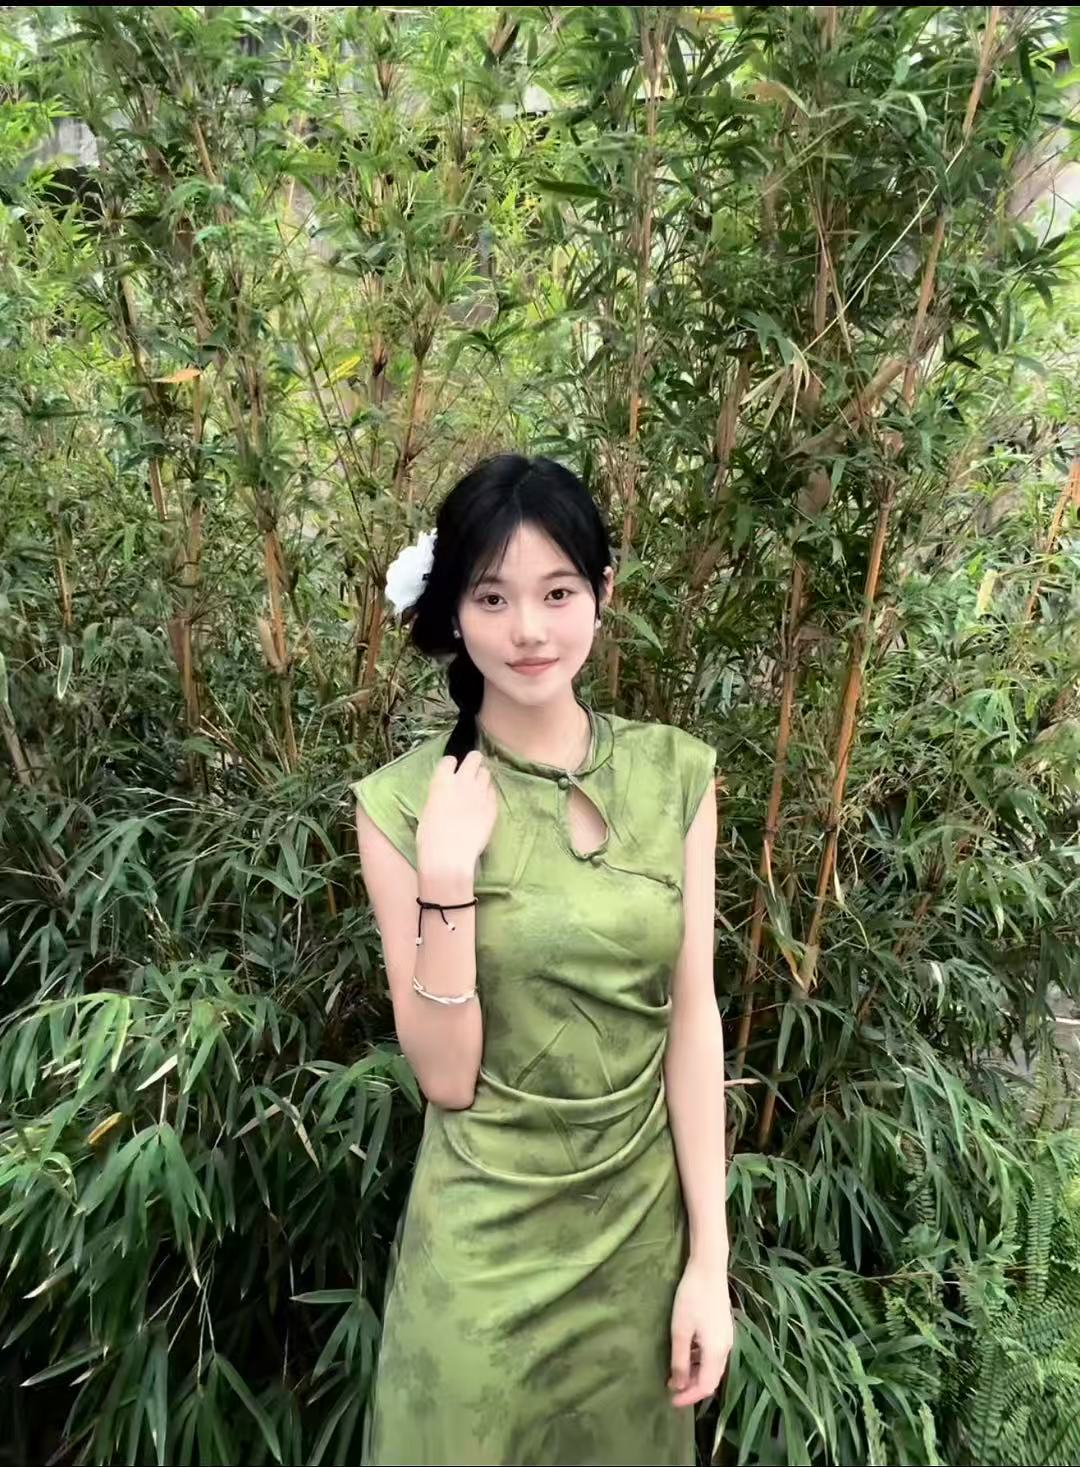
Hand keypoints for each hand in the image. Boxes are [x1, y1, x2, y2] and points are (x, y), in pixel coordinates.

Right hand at [417, 750, 497, 872]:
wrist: (449, 856)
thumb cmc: (430, 837)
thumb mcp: (429, 810)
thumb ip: (440, 796)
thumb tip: (446, 795)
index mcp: (442, 781)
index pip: (449, 760)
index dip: (451, 765)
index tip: (451, 771)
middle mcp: (463, 781)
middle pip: (474, 758)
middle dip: (473, 762)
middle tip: (471, 771)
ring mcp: (480, 793)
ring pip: (486, 773)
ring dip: (482, 778)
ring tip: (478, 789)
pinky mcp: (492, 806)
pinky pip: (493, 791)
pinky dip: (489, 794)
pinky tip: (483, 804)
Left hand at [667, 1255, 733, 1407]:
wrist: (709, 1268)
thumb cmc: (691, 1298)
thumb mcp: (680, 1330)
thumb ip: (679, 1360)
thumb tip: (677, 1385)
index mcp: (717, 1352)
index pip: (706, 1386)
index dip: (689, 1397)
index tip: (671, 1401)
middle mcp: (726, 1348)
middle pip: (712, 1379)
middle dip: (692, 1388)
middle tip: (672, 1390)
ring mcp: (726, 1337)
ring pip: (712, 1366)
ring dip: (695, 1374)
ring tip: (675, 1375)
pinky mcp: (723, 1328)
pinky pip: (713, 1354)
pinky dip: (700, 1361)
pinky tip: (686, 1355)